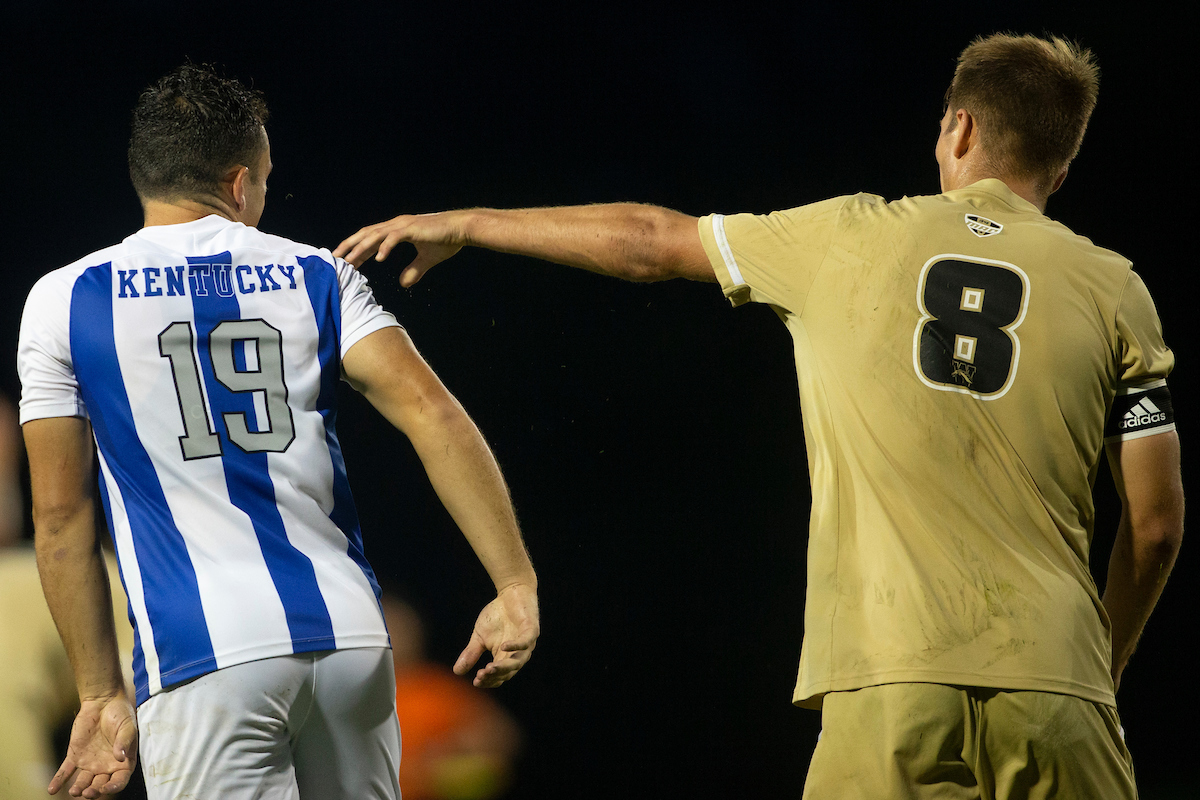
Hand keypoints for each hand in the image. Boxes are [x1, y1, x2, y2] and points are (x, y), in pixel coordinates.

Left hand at [49, 693, 137, 797]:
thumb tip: (120, 756)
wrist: (104, 701)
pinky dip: (59, 780)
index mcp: (123, 762)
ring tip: (74, 791)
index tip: (106, 788)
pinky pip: (66, 771)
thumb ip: (125, 741)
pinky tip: (52, 789)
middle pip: (100, 784)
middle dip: (94, 791)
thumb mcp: (128, 726)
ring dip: (78, 788)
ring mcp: (90, 762)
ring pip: (83, 781)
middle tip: (88, 792)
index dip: (114, 787)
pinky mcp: (75, 756)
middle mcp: (106, 766)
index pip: (119, 780)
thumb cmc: (121, 714)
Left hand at [334, 212, 464, 285]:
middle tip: (335, 259)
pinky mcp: (412, 229)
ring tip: (349, 259)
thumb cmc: (446, 240)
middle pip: (366, 234)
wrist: (462, 229)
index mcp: (397, 229)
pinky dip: (385, 247)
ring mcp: (403, 225)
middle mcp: (396, 225)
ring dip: (361, 247)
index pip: (370, 238)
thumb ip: (414, 270)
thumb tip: (404, 284)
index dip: (356, 249)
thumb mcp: (427, 259)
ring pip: (375, 235)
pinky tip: (378, 258)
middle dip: (349, 246)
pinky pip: (394, 237)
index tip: (344, 260)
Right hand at [454, 583, 538, 687]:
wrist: (510, 593)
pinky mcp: (531, 629)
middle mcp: (517, 654)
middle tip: (481, 675)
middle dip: (494, 675)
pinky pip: (526, 642)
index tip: (476, 681)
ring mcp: (526, 643)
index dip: (489, 680)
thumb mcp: (480, 636)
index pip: (498, 676)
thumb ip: (471, 653)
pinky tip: (503, 647)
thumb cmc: (496, 616)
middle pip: (508, 672)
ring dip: (504, 666)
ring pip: (518, 661)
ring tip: (490, 668)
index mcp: (505, 658)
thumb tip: (456, 671)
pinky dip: (516, 646)